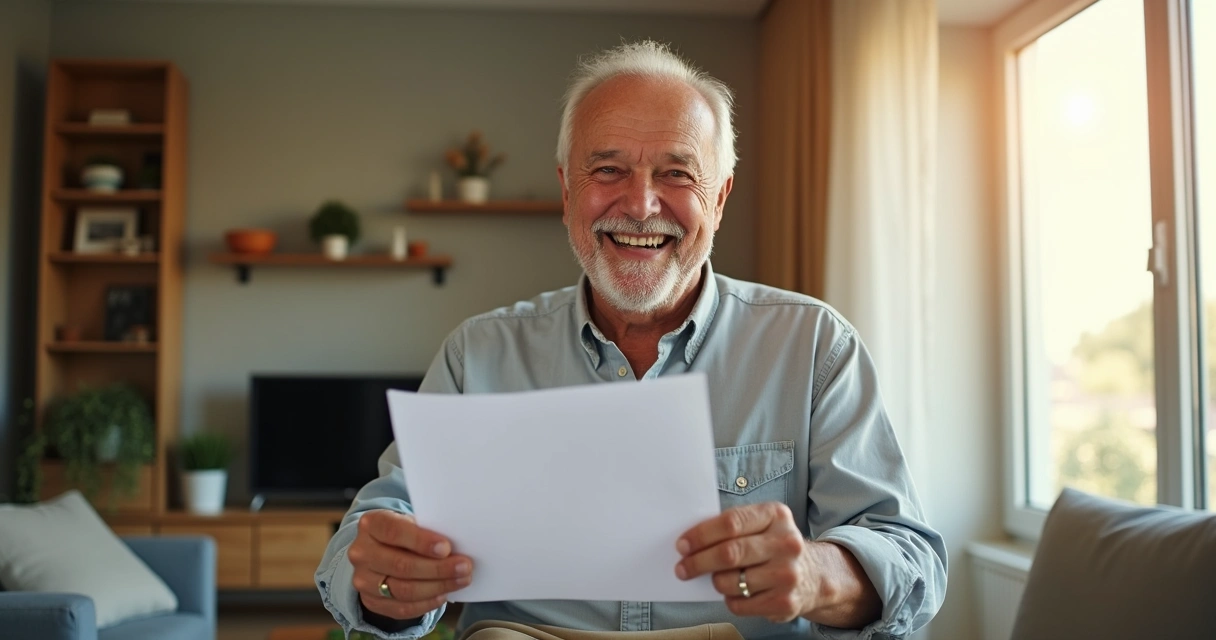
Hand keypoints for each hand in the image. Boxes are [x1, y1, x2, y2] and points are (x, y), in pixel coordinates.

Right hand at [347, 509, 473, 620]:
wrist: (379, 550)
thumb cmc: (403, 532)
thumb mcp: (410, 522)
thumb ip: (426, 530)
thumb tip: (456, 546)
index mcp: (371, 524)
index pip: (394, 532)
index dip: (421, 541)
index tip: (446, 547)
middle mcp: (361, 552)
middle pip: (402, 565)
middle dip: (438, 568)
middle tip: (464, 567)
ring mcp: (363, 579)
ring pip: (404, 589)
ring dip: (437, 586)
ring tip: (460, 580)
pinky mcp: (371, 601)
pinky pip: (402, 608)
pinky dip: (426, 603)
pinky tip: (443, 594)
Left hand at [674, 502, 820, 623]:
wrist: (814, 576)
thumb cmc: (774, 546)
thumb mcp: (763, 524)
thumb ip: (734, 527)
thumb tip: (691, 541)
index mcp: (776, 516)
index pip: (731, 523)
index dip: (701, 535)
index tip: (682, 544)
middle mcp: (786, 543)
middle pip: (729, 553)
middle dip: (698, 561)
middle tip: (682, 567)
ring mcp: (787, 574)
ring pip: (730, 581)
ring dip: (715, 581)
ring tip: (716, 578)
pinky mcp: (784, 602)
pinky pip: (739, 603)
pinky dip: (729, 599)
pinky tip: (734, 592)